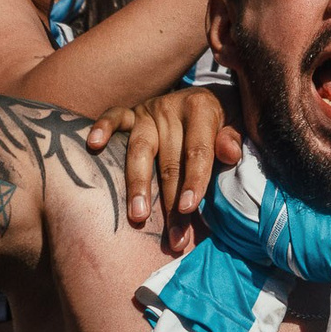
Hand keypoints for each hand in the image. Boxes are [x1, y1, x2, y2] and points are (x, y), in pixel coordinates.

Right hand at [86, 87, 241, 254]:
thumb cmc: (223, 119)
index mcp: (201, 108)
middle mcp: (171, 108)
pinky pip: (114, 116)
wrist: (208, 94)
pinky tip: (93, 144)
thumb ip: (232, 137)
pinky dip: (102, 127)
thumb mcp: (237, 122)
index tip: (189, 209)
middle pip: (169, 161)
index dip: (194, 180)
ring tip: (138, 215)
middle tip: (173, 237)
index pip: (198, 150)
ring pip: (139, 149)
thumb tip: (230, 152)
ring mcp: (149, 110)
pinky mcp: (132, 112)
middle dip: (171, 203)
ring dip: (138, 185)